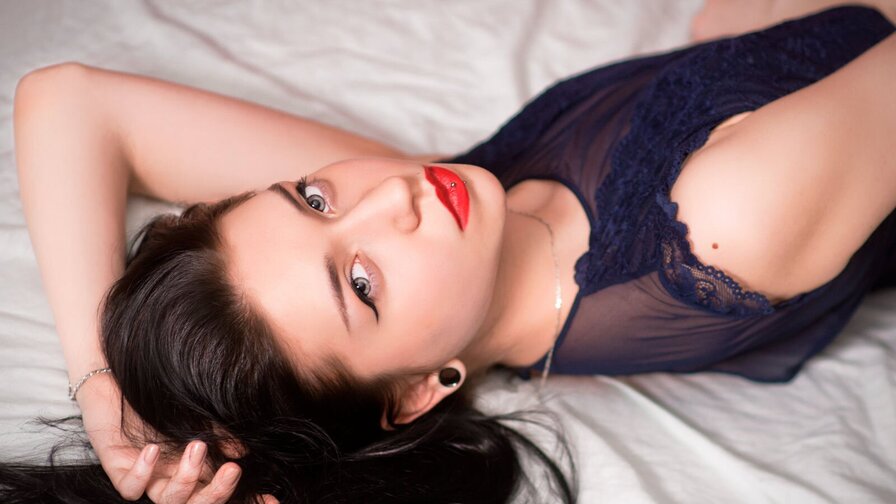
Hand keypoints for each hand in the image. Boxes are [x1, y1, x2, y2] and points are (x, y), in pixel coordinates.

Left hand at [76, 374, 277, 502]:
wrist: (117, 374)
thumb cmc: (160, 394)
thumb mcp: (198, 410)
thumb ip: (220, 432)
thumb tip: (242, 451)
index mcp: (198, 466)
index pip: (223, 490)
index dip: (249, 500)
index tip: (273, 500)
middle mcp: (174, 476)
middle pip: (198, 503)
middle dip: (218, 493)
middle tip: (233, 469)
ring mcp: (148, 475)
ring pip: (168, 500)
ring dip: (185, 479)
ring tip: (196, 446)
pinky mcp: (119, 468)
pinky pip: (131, 487)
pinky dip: (143, 472)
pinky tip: (153, 450)